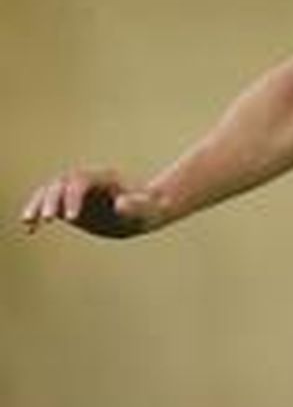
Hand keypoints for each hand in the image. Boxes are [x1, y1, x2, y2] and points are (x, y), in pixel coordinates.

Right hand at [19, 169, 159, 238]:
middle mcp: (86, 180)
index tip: (72, 218)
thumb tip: (120, 204)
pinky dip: (37, 213)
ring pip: (49, 191)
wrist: (144, 212)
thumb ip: (136, 206)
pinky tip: (30, 228)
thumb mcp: (148, 208)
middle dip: (53, 200)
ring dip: (37, 205)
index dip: (74, 197)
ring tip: (29, 222)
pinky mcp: (68, 202)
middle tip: (49, 219)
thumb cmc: (149, 208)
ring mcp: (75, 190)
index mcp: (104, 177)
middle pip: (61, 183)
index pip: (81, 181)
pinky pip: (47, 204)